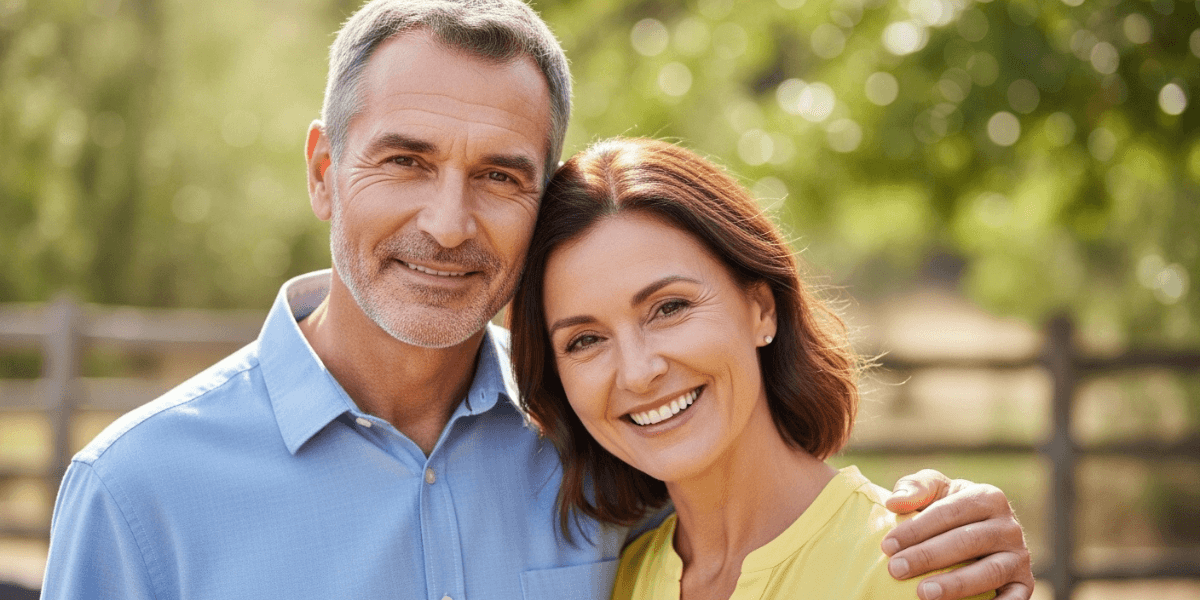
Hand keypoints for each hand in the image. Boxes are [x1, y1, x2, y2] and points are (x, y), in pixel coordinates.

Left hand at [881, 469, 1032, 599]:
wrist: (976, 534)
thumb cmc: (947, 511)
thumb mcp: (935, 491)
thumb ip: (916, 488)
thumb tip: (895, 503)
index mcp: (987, 497)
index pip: (950, 512)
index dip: (917, 529)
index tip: (887, 545)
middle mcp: (1008, 527)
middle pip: (966, 541)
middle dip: (927, 556)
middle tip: (896, 569)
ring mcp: (1019, 557)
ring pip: (988, 572)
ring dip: (955, 584)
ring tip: (922, 593)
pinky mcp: (1024, 584)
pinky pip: (1014, 599)